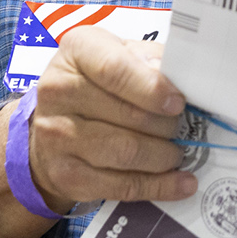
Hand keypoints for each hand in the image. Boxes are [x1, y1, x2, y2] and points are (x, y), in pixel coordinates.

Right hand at [25, 27, 196, 211]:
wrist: (52, 126)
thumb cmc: (97, 85)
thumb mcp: (122, 56)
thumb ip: (151, 61)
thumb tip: (183, 81)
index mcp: (76, 51)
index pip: (114, 69)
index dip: (152, 88)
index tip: (178, 102)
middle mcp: (59, 91)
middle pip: (128, 115)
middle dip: (168, 125)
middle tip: (184, 128)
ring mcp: (57, 136)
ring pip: (127, 152)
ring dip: (164, 156)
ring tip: (178, 153)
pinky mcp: (66, 175)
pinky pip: (122, 185)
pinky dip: (159, 186)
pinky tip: (180, 183)